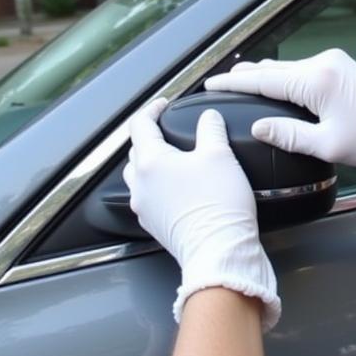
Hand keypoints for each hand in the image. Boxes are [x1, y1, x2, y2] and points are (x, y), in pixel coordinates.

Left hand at [123, 98, 280, 329]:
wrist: (220, 251)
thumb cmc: (218, 204)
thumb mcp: (220, 154)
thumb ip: (211, 128)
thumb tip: (208, 118)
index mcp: (151, 162)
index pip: (140, 125)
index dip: (152, 109)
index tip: (164, 105)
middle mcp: (141, 185)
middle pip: (136, 151)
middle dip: (151, 136)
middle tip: (171, 129)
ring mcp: (146, 207)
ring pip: (139, 176)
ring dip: (152, 163)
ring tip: (175, 158)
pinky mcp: (156, 225)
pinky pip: (150, 197)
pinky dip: (160, 185)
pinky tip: (181, 186)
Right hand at [205, 49, 355, 184]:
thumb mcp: (327, 145)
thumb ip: (288, 135)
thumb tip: (259, 126)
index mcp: (317, 81)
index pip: (264, 79)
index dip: (234, 83)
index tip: (210, 83)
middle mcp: (323, 63)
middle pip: (273, 69)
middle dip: (245, 76)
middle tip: (217, 83)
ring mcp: (333, 62)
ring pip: (287, 67)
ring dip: (265, 75)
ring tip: (239, 82)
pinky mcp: (340, 66)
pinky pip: (302, 69)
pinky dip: (283, 76)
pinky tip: (273, 84)